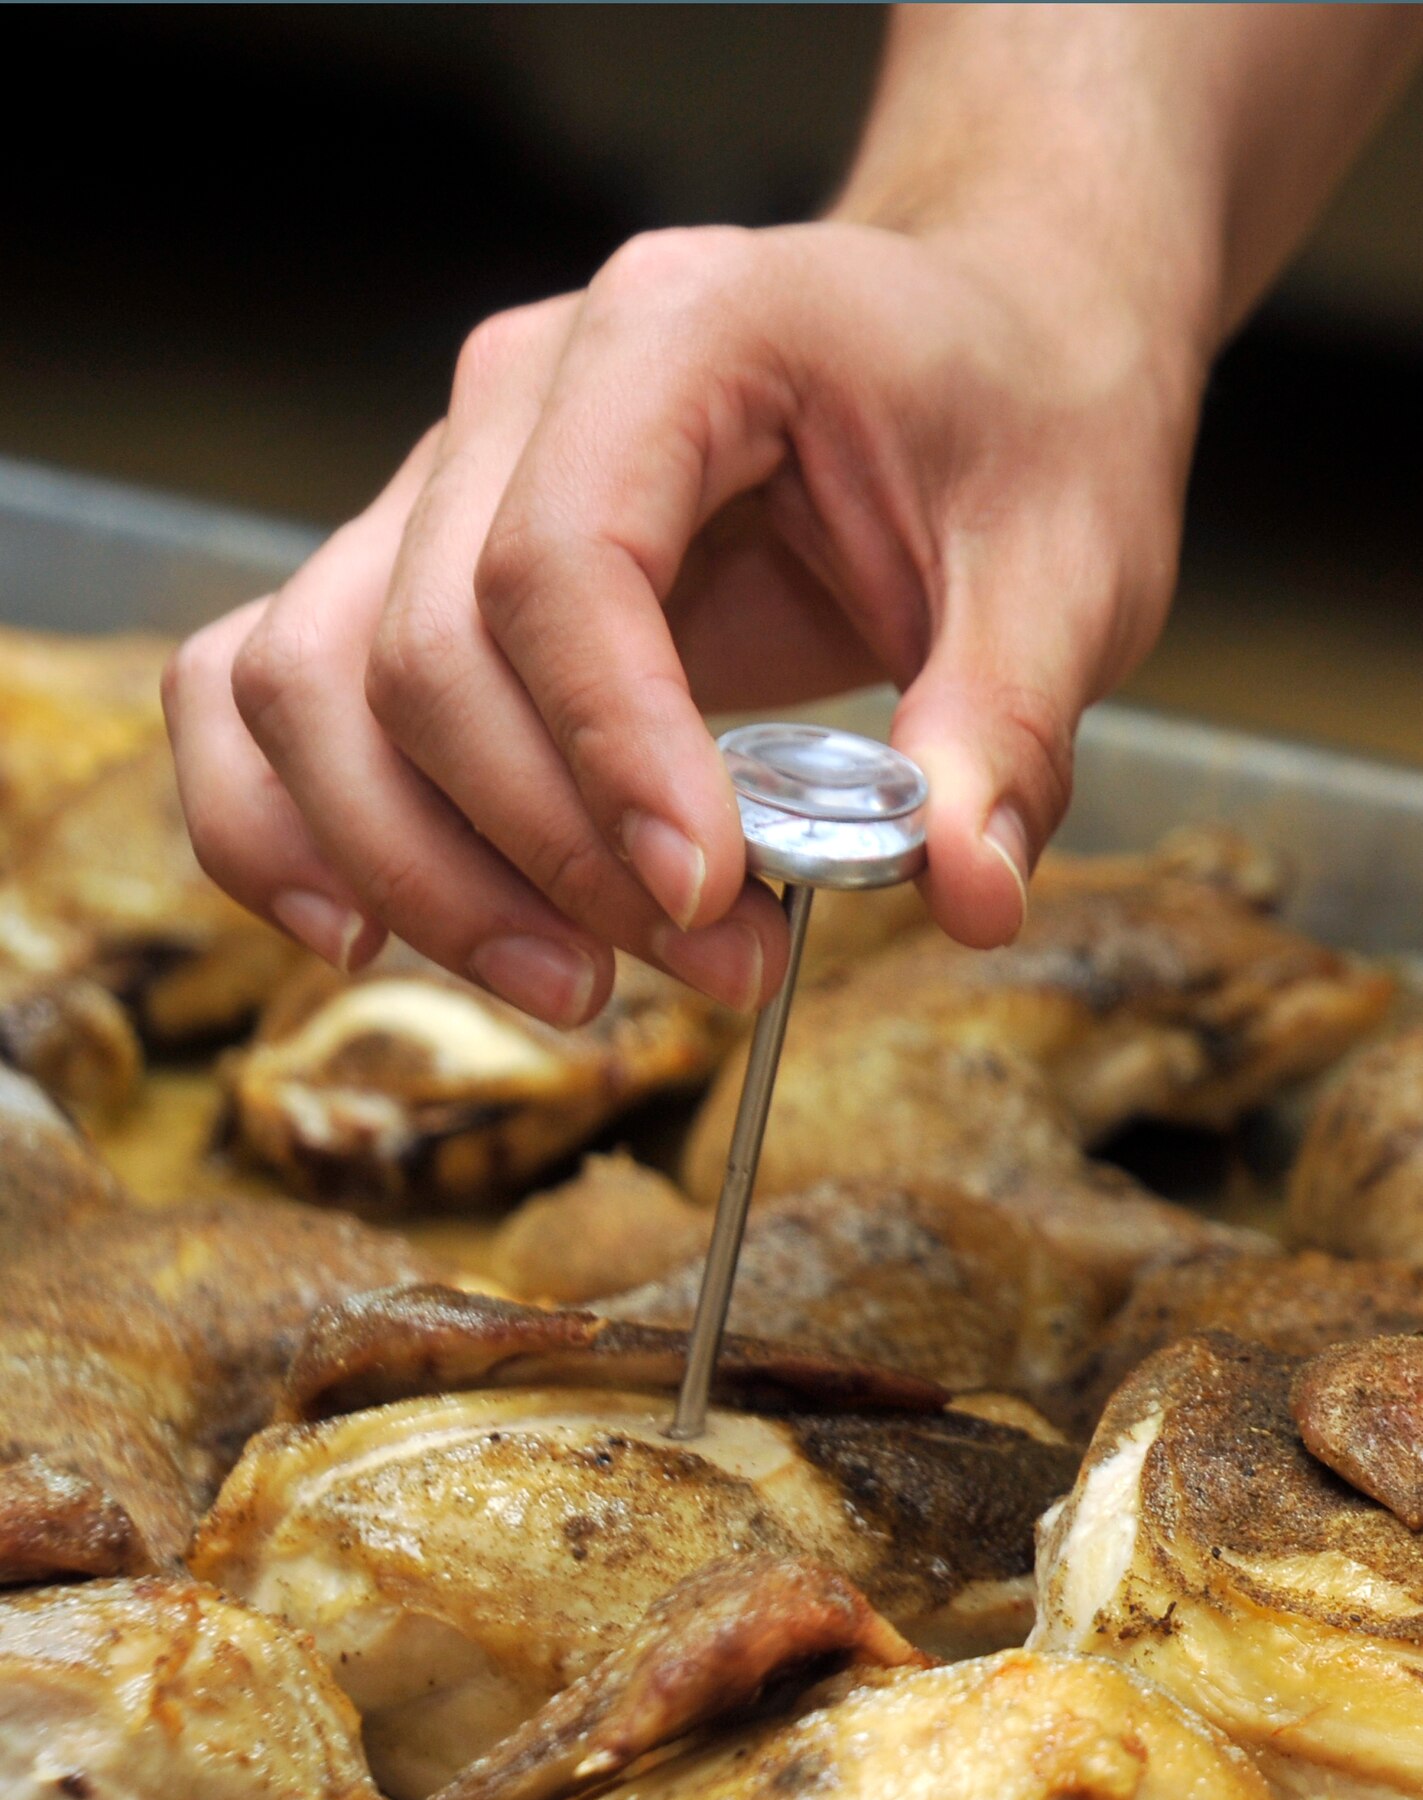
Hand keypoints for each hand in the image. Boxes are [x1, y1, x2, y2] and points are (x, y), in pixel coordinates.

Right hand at [165, 215, 1200, 1025]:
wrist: (973, 332)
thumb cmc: (1013, 418)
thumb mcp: (1066, 566)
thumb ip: (1004, 728)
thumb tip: (965, 899)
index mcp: (676, 336)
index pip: (558, 562)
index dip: (608, 759)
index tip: (707, 902)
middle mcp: (516, 395)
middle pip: (415, 649)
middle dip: (540, 856)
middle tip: (713, 972)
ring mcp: (442, 477)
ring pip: (310, 685)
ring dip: (413, 870)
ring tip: (573, 987)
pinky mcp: (419, 566)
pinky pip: (269, 685)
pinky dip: (281, 820)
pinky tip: (360, 933)